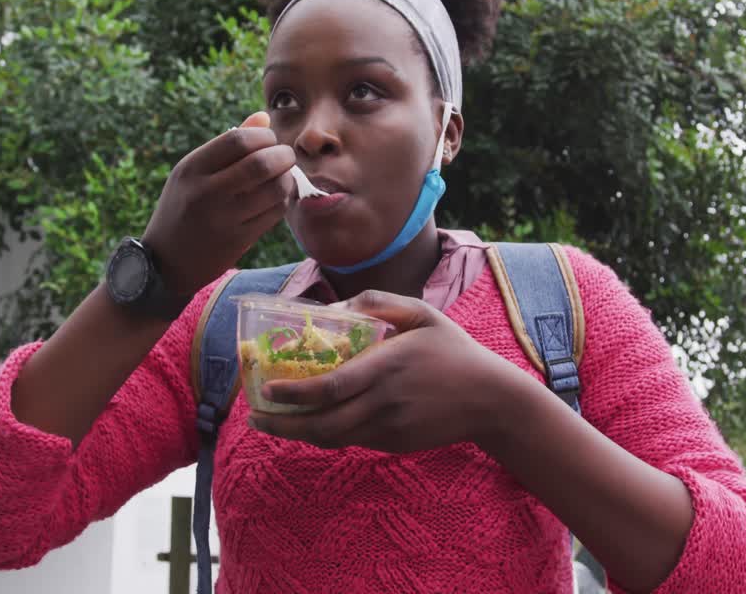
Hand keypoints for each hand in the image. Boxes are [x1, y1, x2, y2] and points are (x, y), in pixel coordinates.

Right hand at [142, 111, 295, 296]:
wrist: (165, 263)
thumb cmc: (183, 208)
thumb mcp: (192, 173)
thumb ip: (227, 145)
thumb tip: (263, 118)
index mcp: (191, 169)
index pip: (238, 139)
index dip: (263, 136)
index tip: (269, 140)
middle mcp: (205, 192)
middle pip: (261, 163)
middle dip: (284, 155)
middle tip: (286, 157)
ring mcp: (223, 219)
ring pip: (275, 189)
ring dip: (287, 179)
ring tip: (283, 177)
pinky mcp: (237, 241)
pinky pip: (274, 213)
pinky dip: (283, 201)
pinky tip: (276, 198)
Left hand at [248, 290, 527, 452]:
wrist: (490, 399)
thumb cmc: (454, 350)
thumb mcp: (423, 313)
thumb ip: (380, 302)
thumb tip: (339, 304)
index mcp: (386, 367)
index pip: (330, 387)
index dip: (294, 392)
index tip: (268, 388)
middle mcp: (383, 403)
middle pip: (321, 424)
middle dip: (282, 424)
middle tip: (255, 415)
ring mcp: (388, 427)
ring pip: (333, 437)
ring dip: (298, 432)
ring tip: (273, 422)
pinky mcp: (394, 442)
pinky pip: (352, 439)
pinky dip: (327, 432)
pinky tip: (311, 421)